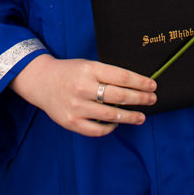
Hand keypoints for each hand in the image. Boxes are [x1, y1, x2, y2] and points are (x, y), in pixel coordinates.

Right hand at [9, 54, 155, 136]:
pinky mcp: (71, 122)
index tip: (152, 86)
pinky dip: (110, 128)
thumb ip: (107, 74)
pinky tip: (116, 123)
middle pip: (120, 96)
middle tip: (152, 100)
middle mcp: (83, 88)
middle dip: (140, 99)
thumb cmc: (69, 72)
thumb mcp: (87, 65)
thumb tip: (136, 86)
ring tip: (141, 116)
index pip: (122, 76)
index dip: (140, 82)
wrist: (41, 81)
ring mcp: (76, 106)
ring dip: (130, 116)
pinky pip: (96, 130)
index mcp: (89, 69)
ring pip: (111, 115)